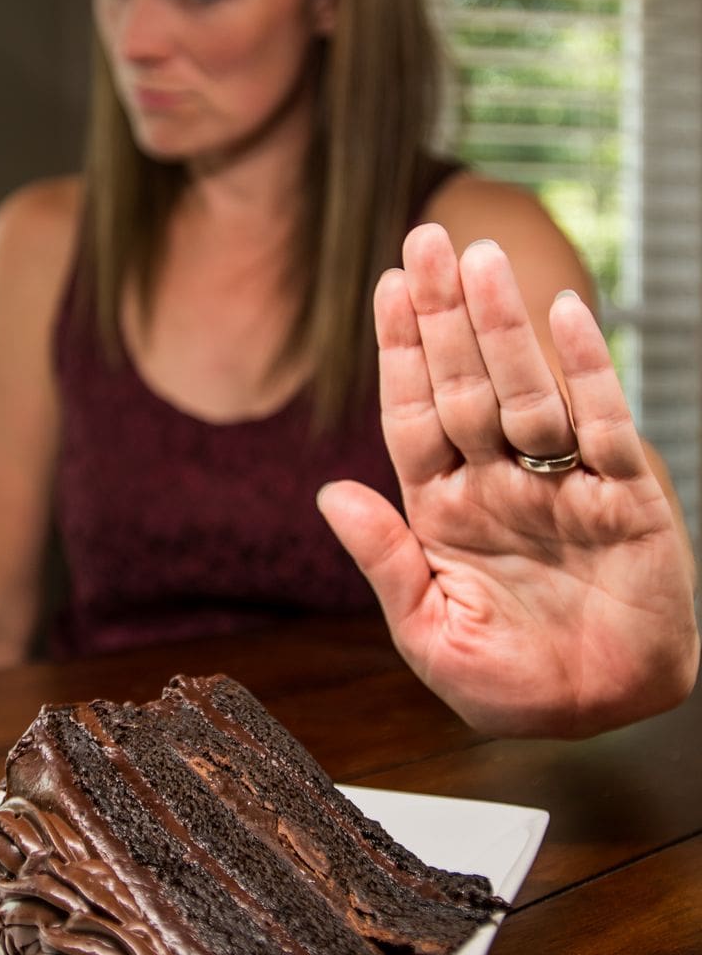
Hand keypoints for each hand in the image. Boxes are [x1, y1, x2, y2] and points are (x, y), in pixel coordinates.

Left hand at [318, 224, 698, 736]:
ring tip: (478, 258)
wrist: (605, 716)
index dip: (401, 352)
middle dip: (442, 314)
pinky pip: (602, 423)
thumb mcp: (430, 635)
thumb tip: (330, 490)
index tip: (385, 288)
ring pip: (524, 389)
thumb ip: (386, 562)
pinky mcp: (624, 496)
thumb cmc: (513, 685)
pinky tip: (563, 314)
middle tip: (425, 238)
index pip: (413, 414)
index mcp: (444, 508)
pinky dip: (585, 369)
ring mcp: (559, 482)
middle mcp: (497, 481)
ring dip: (501, 325)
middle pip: (462, 383)